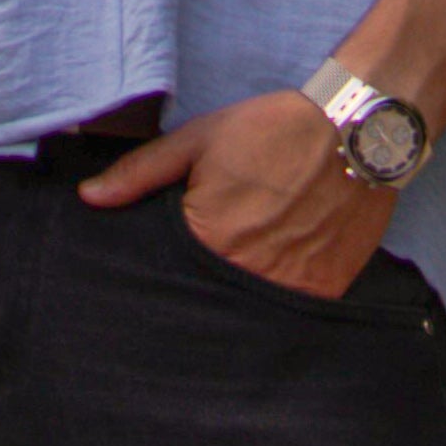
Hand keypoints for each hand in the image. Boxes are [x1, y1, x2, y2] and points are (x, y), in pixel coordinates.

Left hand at [78, 87, 399, 299]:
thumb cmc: (272, 130)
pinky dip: (281, 302)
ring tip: (236, 291)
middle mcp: (249, 274)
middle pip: (212, 306)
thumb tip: (89, 197)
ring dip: (239, 308)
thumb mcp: (198, 140)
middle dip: (200, 302)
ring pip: (251, 317)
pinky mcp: (326, 291)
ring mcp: (291, 289)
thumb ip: (140, 173)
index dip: (165, 290)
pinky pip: (293, 314)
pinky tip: (276, 282)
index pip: (173, 287)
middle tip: (199, 294)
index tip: (153, 296)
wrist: (356, 129)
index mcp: (210, 241)